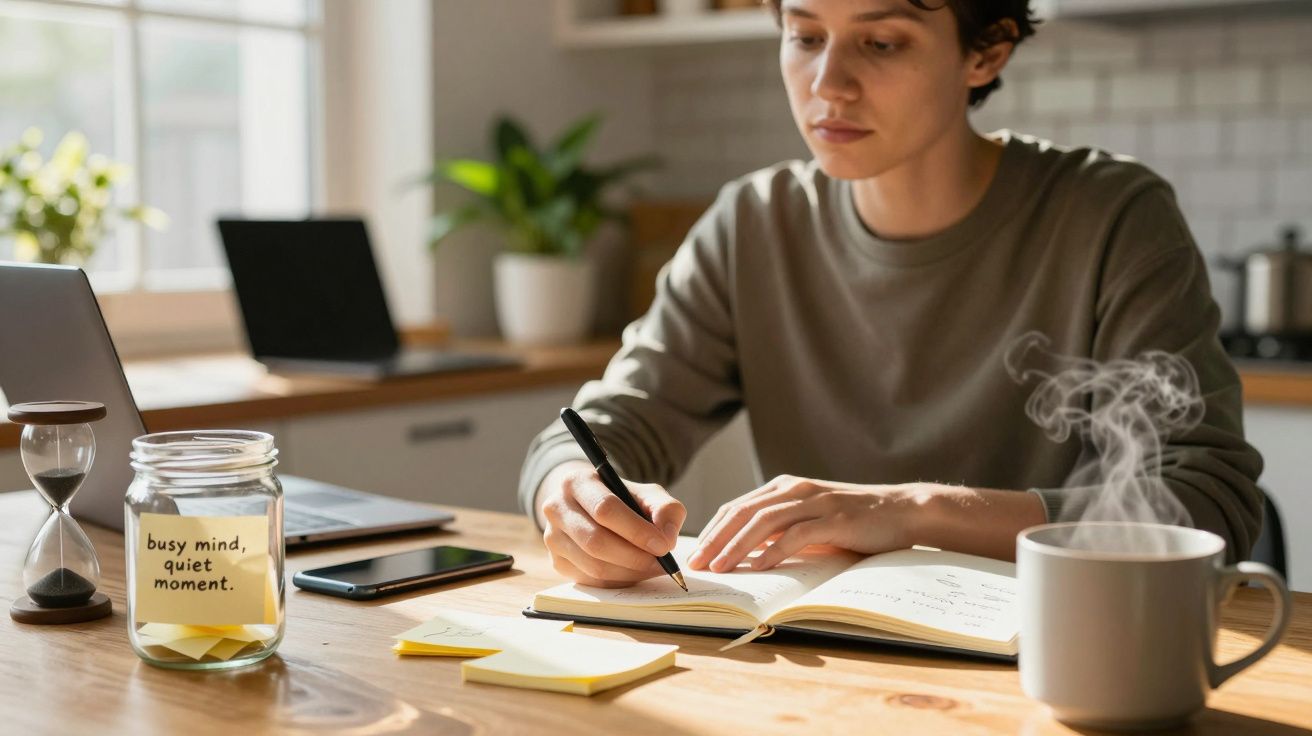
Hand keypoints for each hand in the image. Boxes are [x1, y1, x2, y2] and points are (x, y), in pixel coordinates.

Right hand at [536, 460, 686, 587]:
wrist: (588, 507)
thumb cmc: (621, 499)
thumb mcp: (646, 494)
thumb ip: (665, 509)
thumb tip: (667, 538)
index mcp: (576, 482)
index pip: (605, 509)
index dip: (636, 530)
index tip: (663, 545)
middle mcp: (556, 508)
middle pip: (596, 541)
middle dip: (635, 556)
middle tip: (662, 563)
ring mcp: (552, 537)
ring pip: (593, 565)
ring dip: (630, 572)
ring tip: (652, 567)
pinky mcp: (556, 562)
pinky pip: (591, 580)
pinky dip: (618, 580)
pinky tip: (634, 571)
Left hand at [689, 475, 929, 572]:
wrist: (901, 510)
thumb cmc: (854, 521)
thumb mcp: (810, 521)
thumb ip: (780, 531)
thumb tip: (745, 555)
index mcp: (784, 488)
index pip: (736, 507)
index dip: (712, 531)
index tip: (695, 554)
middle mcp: (794, 489)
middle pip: (742, 513)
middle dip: (716, 539)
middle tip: (697, 564)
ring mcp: (815, 502)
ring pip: (763, 522)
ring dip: (737, 546)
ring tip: (720, 567)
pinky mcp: (835, 519)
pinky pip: (797, 534)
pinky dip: (775, 550)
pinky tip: (760, 566)